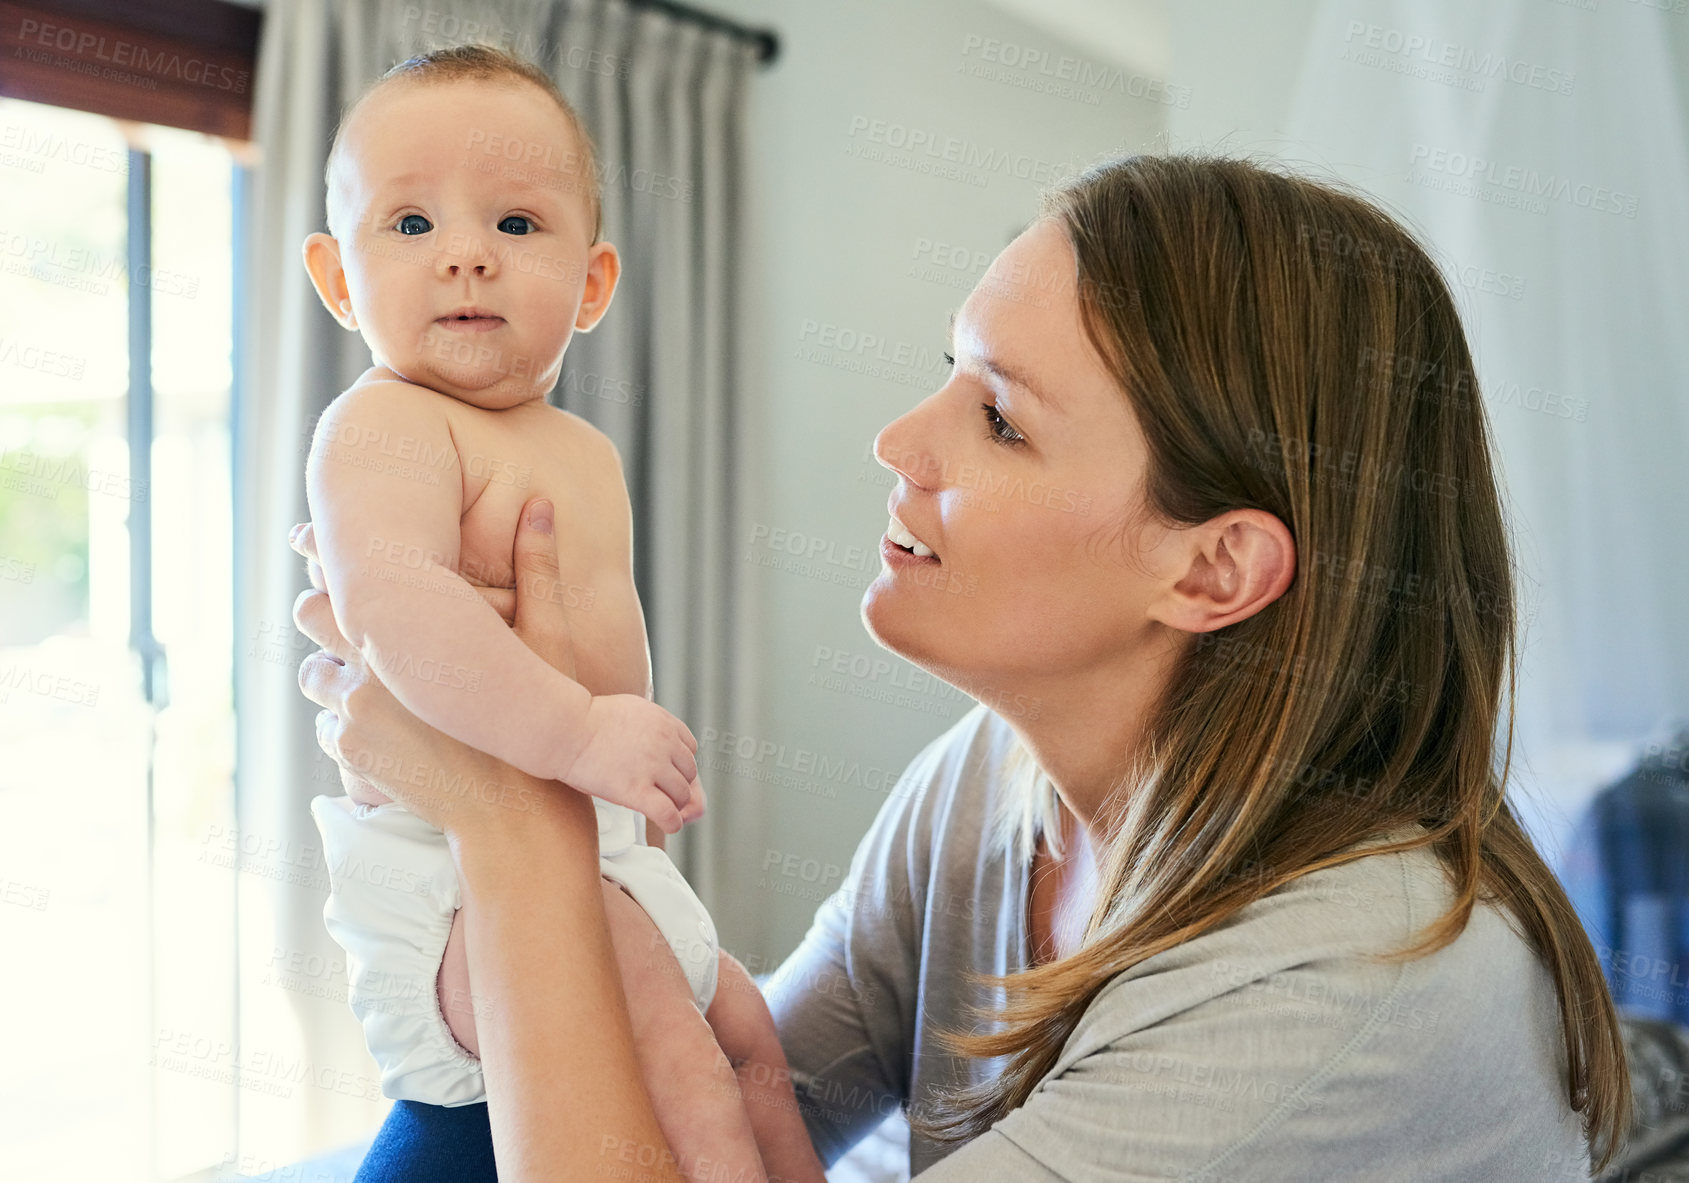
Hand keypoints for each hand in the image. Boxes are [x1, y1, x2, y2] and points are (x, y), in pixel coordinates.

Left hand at [289, 498, 582, 832]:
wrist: (520, 823)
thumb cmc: (545, 724)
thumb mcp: (552, 639)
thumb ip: (537, 568)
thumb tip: (540, 503)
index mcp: (411, 629)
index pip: (339, 571)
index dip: (321, 549)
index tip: (309, 537)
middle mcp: (370, 667)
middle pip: (309, 614)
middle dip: (322, 607)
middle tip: (336, 601)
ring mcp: (354, 715)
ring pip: (313, 674)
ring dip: (332, 669)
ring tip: (365, 672)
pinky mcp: (353, 755)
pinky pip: (328, 724)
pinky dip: (346, 720)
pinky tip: (381, 722)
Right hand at [563, 695, 702, 833]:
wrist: (566, 730)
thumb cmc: (588, 721)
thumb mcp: (631, 709)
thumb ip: (651, 724)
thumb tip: (658, 743)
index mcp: (663, 722)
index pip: (690, 748)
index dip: (678, 763)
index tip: (666, 772)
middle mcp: (664, 743)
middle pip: (689, 772)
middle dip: (677, 783)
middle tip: (661, 792)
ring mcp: (652, 767)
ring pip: (681, 794)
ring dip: (674, 804)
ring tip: (661, 807)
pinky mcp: (636, 791)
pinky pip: (668, 813)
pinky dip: (672, 822)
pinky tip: (669, 825)